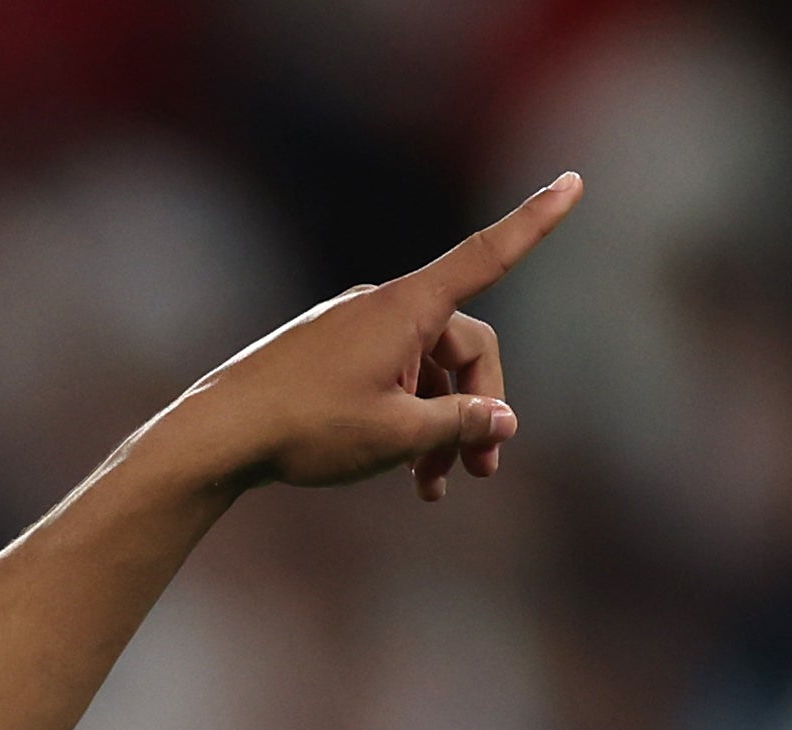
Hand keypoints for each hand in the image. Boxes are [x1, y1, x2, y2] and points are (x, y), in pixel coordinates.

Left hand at [156, 173, 579, 502]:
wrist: (216, 435)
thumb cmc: (304, 429)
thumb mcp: (396, 436)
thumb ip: (460, 425)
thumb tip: (503, 420)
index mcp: (407, 308)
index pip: (488, 255)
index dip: (535, 222)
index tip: (575, 181)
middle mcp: (383, 307)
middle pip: (463, 346)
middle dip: (479, 408)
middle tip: (484, 469)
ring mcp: (354, 329)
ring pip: (425, 372)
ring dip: (441, 427)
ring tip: (437, 487)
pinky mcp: (330, 354)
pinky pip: (389, 378)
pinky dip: (406, 420)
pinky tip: (406, 474)